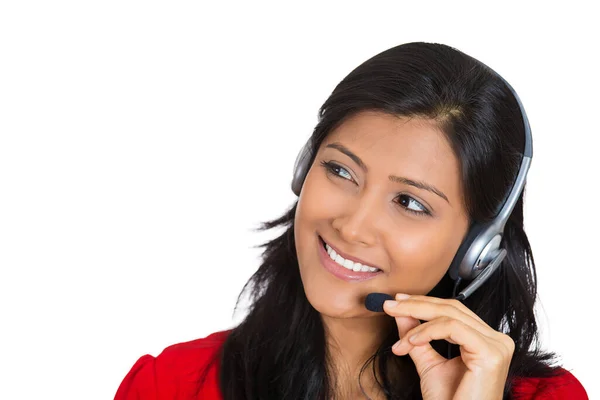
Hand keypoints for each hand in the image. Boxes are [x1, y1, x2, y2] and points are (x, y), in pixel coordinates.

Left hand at [383, 294, 514, 399]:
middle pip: (452, 308)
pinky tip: (412, 341)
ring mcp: (497, 345)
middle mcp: (496, 340)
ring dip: (417, 320)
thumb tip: (401, 312)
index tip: (397, 302)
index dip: (424, 302)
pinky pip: (453, 328)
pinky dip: (428, 331)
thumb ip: (416, 336)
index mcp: (485, 340)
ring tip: (400, 338)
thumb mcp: (428, 362)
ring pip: (450, 315)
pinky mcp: (490, 353)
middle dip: (416, 305)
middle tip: (390, 306)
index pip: (453, 310)